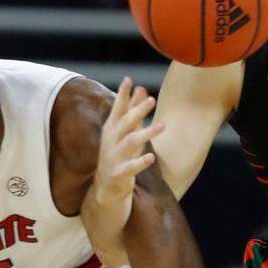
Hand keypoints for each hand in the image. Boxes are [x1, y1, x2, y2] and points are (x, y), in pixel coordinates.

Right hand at [93, 77, 162, 207]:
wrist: (105, 188)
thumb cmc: (117, 155)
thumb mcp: (122, 132)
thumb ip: (131, 111)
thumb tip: (140, 88)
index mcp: (112, 129)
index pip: (117, 109)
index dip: (122, 95)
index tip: (128, 79)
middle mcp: (111, 141)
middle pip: (125, 123)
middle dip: (137, 111)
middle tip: (152, 99)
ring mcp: (114, 157)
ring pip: (130, 143)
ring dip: (145, 134)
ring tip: (162, 126)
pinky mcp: (119, 174)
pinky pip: (130, 167)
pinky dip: (140, 162)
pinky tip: (152, 157)